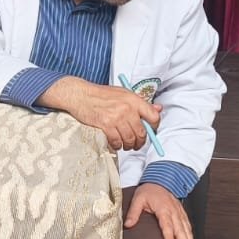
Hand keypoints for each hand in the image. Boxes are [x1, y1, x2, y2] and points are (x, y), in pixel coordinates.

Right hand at [46, 79, 161, 151]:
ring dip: (129, 145)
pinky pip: (117, 142)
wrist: (80, 94)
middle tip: (136, 144)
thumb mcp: (123, 93)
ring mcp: (116, 117)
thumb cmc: (101, 94)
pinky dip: (117, 145)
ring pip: (130, 139)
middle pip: (142, 132)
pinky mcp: (105, 125)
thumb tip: (158, 109)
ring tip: (126, 145)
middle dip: (140, 142)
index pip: (154, 117)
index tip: (150, 131)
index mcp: (134, 100)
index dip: (154, 128)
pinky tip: (115, 143)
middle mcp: (127, 108)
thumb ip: (140, 102)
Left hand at [125, 183, 195, 238]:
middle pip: (181, 230)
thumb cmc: (149, 190)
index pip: (167, 225)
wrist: (160, 180)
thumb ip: (133, 213)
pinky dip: (191, 236)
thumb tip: (128, 225)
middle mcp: (174, 211)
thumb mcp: (138, 199)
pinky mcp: (182, 213)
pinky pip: (188, 226)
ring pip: (187, 230)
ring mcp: (179, 212)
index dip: (169, 237)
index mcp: (163, 208)